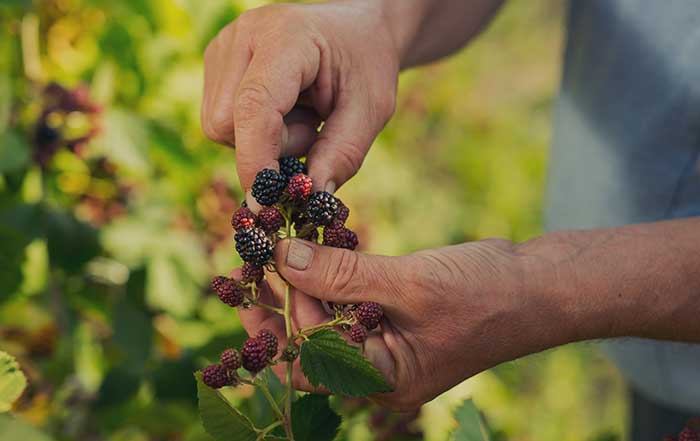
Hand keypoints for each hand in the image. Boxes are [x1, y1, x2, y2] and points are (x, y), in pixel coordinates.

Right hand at [201, 2, 399, 204]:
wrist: (355, 28)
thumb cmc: (365, 64)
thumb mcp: (371, 110)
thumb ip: (342, 154)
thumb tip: (310, 202)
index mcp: (286, 36)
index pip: (254, 105)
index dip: (256, 159)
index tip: (268, 205)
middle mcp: (242, 36)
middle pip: (226, 122)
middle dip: (269, 147)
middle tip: (313, 129)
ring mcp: (222, 49)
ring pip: (218, 127)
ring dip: (263, 140)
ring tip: (301, 113)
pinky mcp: (216, 66)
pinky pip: (220, 123)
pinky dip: (252, 132)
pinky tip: (284, 110)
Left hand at [238, 238, 575, 409]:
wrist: (536, 285)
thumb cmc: (485, 295)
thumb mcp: (410, 285)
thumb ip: (344, 276)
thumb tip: (283, 259)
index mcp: (380, 379)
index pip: (307, 359)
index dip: (275, 318)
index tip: (250, 275)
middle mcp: (377, 366)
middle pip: (309, 339)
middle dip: (280, 298)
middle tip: (251, 258)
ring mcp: (385, 340)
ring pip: (326, 314)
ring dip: (303, 279)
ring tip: (274, 243)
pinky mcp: (392, 313)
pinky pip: (349, 297)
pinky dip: (330, 272)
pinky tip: (311, 246)